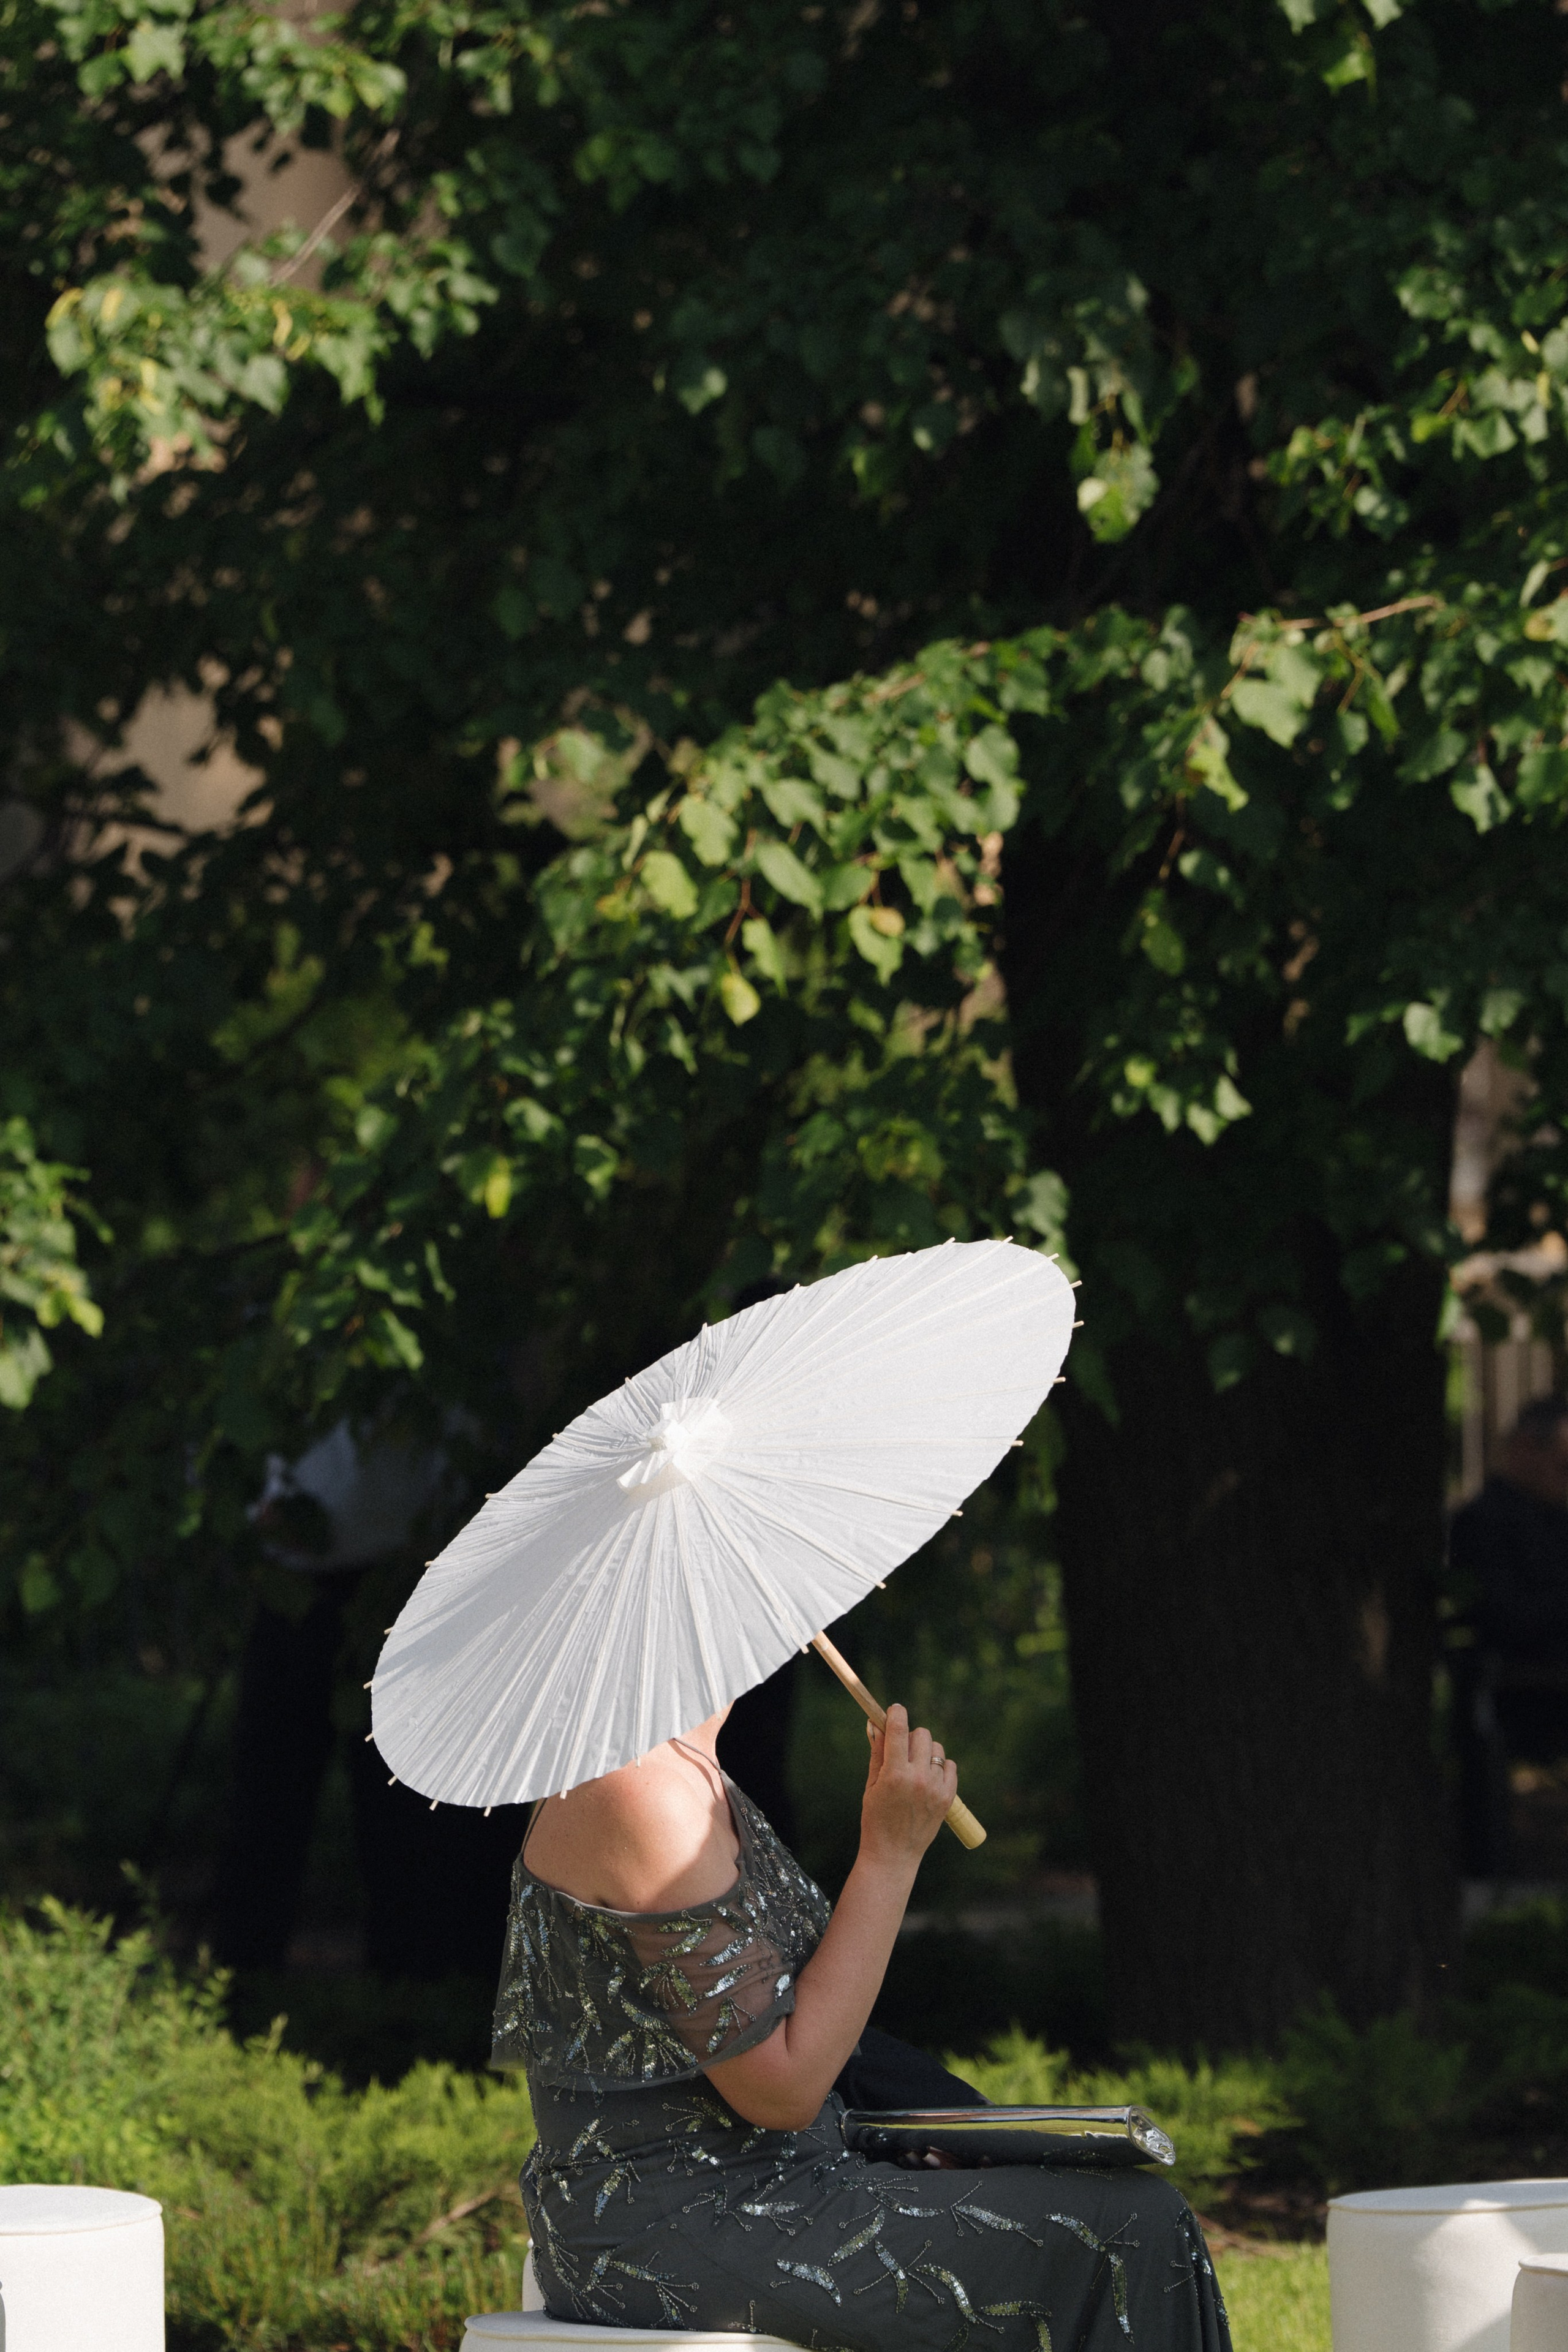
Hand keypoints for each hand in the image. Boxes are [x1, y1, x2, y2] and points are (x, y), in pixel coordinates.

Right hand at [858, 1702, 957, 1871]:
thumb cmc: (876, 1819)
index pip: (898, 1729)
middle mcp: (918, 1778)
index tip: (894, 1709)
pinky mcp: (948, 1798)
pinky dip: (940, 1766)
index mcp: (894, 1774)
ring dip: (924, 1752)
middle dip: (909, 1736)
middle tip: (901, 1750)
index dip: (896, 1713)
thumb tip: (875, 1724)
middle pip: (921, 1734)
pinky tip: (928, 1779)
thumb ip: (877, 1753)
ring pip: (936, 1748)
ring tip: (914, 1769)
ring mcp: (935, 1788)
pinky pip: (950, 1765)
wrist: (893, 1855)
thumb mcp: (871, 1785)